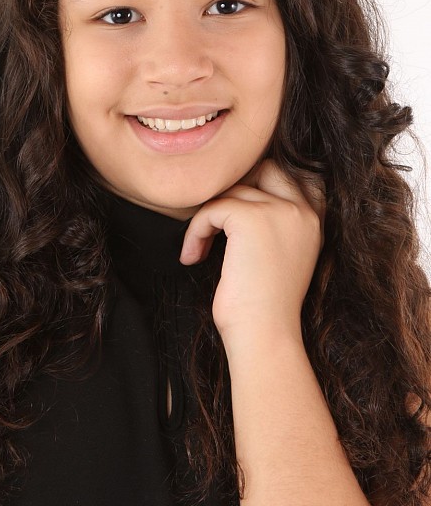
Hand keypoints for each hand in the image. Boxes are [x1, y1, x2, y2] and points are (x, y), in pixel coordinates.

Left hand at [180, 159, 323, 349]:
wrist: (264, 336)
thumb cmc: (264, 307)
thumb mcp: (281, 255)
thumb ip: (274, 221)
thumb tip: (239, 191)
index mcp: (313, 220)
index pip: (296, 174)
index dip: (262, 181)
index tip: (236, 211)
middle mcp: (301, 211)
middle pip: (263, 169)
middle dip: (235, 190)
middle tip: (216, 223)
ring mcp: (279, 211)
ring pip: (230, 192)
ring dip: (208, 217)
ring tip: (200, 248)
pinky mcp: (250, 219)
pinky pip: (211, 209)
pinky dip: (196, 231)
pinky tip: (193, 257)